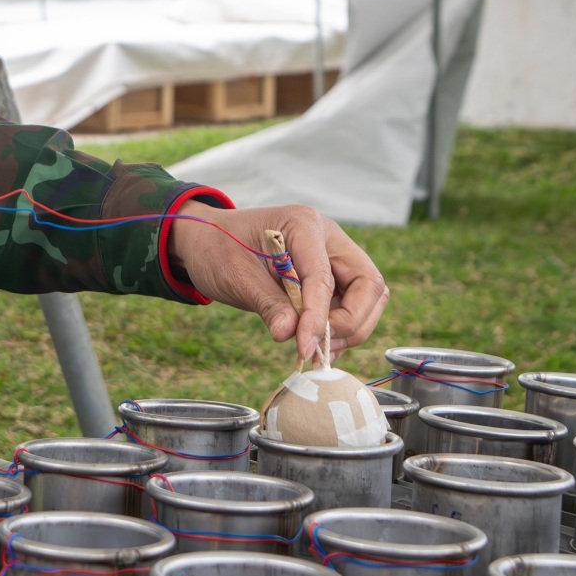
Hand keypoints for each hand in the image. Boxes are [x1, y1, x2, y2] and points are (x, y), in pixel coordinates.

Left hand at [169, 201, 388, 362]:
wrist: (207, 241)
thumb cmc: (219, 250)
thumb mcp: (237, 278)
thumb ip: (268, 305)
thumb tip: (290, 335)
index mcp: (305, 225)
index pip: (325, 276)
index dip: (319, 316)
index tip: (305, 346)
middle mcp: (328, 239)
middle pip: (368, 285)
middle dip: (350, 322)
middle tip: (318, 347)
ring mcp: (333, 258)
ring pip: (367, 298)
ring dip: (349, 329)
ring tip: (315, 349)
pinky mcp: (330, 278)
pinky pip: (349, 306)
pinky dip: (339, 329)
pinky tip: (316, 344)